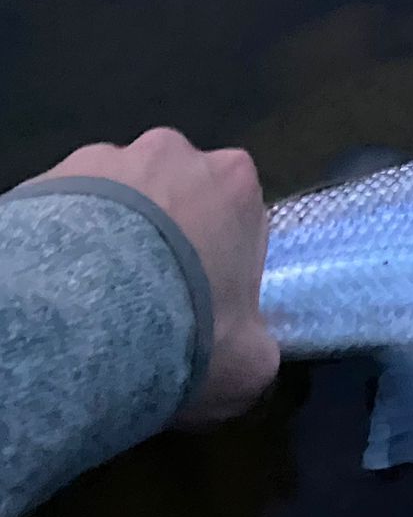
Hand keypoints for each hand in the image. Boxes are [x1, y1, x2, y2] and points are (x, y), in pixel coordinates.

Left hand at [30, 129, 280, 425]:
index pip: (238, 217)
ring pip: (120, 197)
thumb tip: (249, 349)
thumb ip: (257, 343)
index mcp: (236, 183)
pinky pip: (68, 207)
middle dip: (166, 237)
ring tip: (96, 293)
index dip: (221, 261)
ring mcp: (111, 158)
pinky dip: (68, 238)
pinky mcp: (51, 175)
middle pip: (178, 196)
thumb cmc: (185, 326)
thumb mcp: (248, 361)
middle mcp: (178, 155)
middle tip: (148, 298)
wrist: (83, 320)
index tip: (203, 301)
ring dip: (115, 234)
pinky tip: (63, 284)